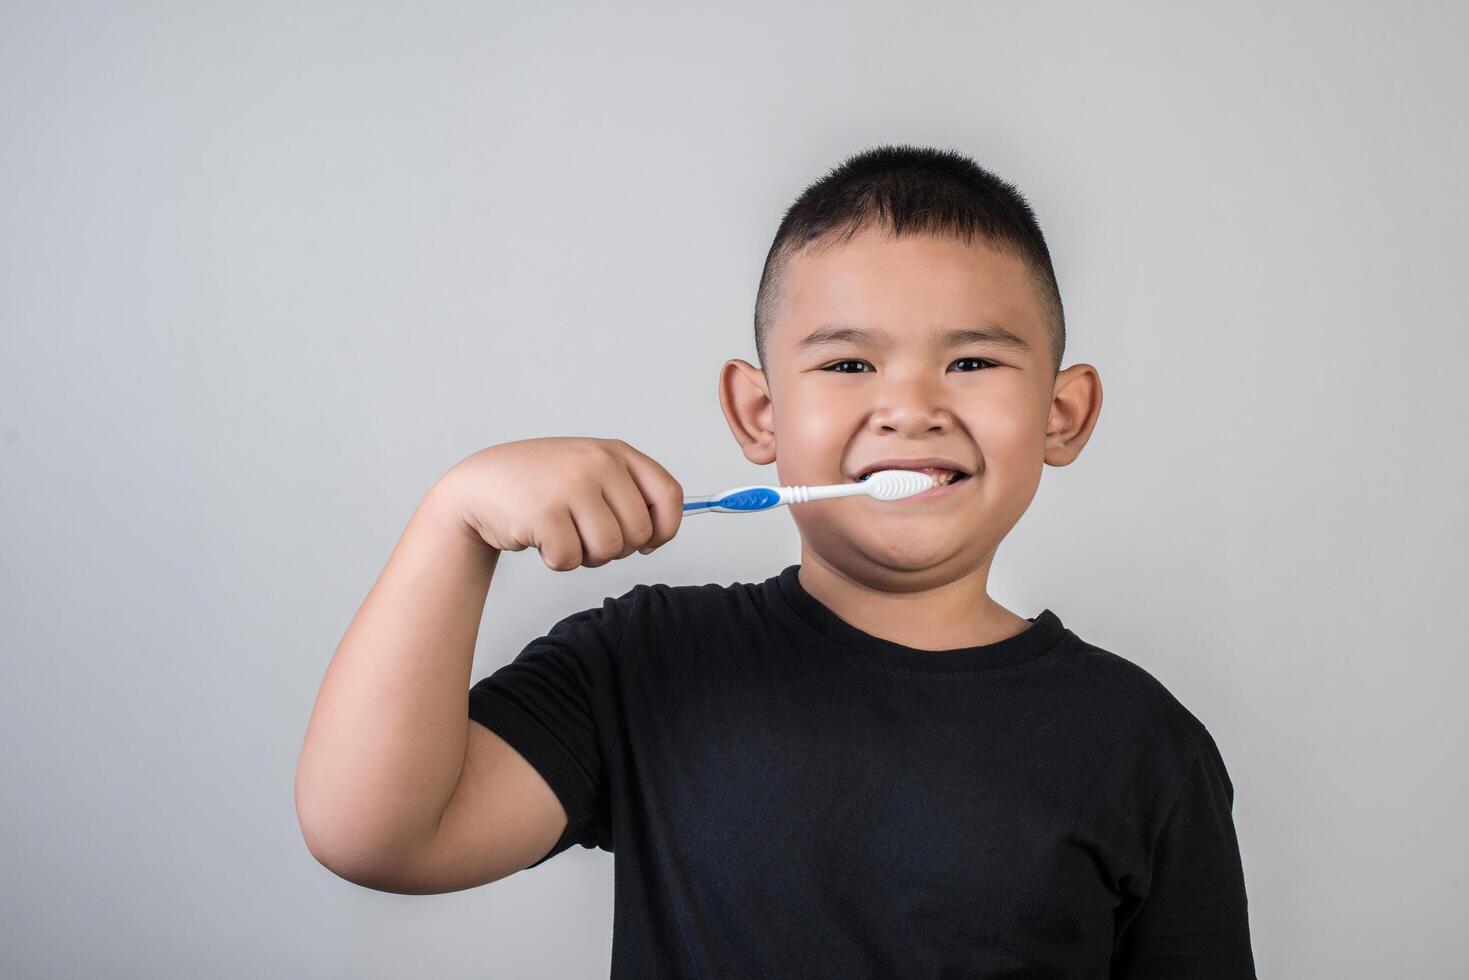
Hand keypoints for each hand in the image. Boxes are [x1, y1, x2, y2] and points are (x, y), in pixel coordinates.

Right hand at [436, 437, 684, 570]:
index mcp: (615, 452)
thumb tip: (658, 536)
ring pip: (608, 549)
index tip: (649, 542)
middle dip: (617, 549)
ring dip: (587, 557)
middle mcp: (597, 463)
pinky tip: (541, 539)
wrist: (479, 486)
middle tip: (588, 538)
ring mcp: (571, 486)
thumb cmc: (541, 486)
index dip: (665, 528)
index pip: (668, 494)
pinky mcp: (545, 513)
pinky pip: (571, 559)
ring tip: (565, 536)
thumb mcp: (589, 471)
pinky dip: (558, 560)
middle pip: (638, 532)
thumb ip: (627, 494)